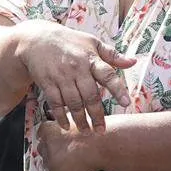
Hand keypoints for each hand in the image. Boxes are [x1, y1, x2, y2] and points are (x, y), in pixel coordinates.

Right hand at [14, 20, 133, 131]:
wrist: (37, 39)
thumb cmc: (70, 42)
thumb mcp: (92, 42)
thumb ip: (113, 55)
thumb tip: (134, 62)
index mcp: (90, 59)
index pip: (107, 74)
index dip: (117, 89)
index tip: (126, 103)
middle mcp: (77, 68)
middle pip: (90, 95)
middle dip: (97, 115)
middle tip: (101, 131)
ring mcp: (61, 76)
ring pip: (73, 103)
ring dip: (80, 120)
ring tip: (86, 132)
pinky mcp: (47, 82)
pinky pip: (55, 103)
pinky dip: (61, 116)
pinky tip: (66, 125)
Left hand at [37, 119, 101, 170]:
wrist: (103, 145)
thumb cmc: (93, 131)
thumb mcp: (73, 119)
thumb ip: (62, 123)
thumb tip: (58, 125)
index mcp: (48, 129)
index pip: (41, 134)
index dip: (49, 137)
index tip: (53, 141)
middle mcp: (46, 144)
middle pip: (42, 148)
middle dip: (51, 150)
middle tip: (64, 151)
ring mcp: (50, 160)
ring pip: (47, 163)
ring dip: (55, 162)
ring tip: (70, 160)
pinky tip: (74, 168)